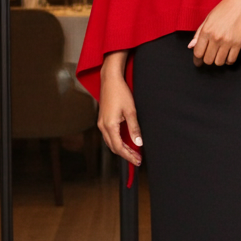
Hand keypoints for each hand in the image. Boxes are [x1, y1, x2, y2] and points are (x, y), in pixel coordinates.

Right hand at [98, 50, 141, 165]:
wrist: (110, 79)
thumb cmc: (120, 92)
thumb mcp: (131, 111)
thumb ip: (134, 129)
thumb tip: (138, 143)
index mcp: (109, 125)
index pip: (119, 148)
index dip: (129, 156)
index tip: (138, 160)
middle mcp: (102, 126)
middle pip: (114, 147)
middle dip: (126, 155)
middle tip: (138, 159)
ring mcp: (101, 123)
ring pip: (111, 142)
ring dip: (122, 149)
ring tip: (134, 152)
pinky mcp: (103, 120)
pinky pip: (109, 136)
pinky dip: (118, 141)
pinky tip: (126, 142)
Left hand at [188, 0, 240, 65]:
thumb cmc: (225, 7)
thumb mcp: (208, 18)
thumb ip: (199, 33)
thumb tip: (191, 46)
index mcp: (206, 30)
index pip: (198, 52)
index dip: (196, 60)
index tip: (198, 62)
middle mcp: (216, 38)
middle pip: (207, 60)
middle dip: (207, 60)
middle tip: (209, 56)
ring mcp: (228, 42)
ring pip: (219, 62)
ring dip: (217, 61)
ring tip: (219, 55)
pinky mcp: (238, 44)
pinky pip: (231, 60)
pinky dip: (228, 60)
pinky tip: (227, 55)